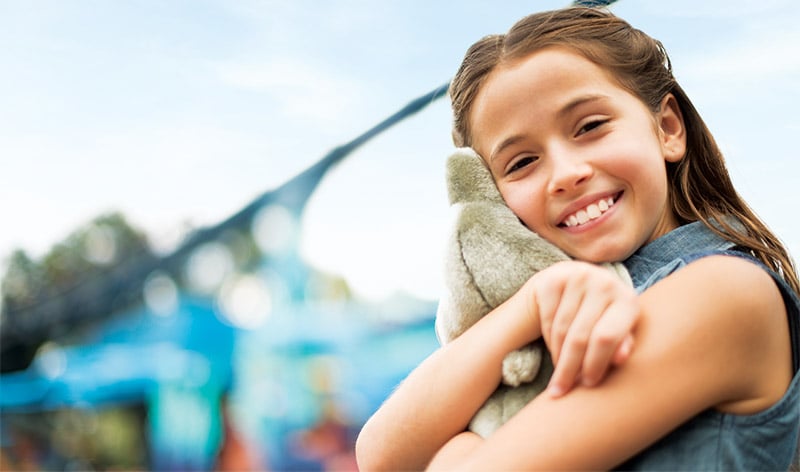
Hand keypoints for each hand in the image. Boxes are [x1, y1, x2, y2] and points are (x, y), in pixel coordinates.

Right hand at [528, 261, 639, 396]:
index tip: (588, 385)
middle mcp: (604, 283)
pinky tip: (555, 352)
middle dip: (570, 368)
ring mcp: (577, 277)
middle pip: (580, 337)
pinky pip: (548, 319)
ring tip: (559, 375)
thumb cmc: (605, 317)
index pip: (607, 337)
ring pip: (561, 330)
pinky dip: (549, 341)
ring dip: (558, 358)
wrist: (579, 283)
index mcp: (627, 299)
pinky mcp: (553, 279)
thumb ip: (622, 345)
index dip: (596, 364)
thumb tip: (621, 359)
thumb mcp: (619, 331)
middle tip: (561, 391)